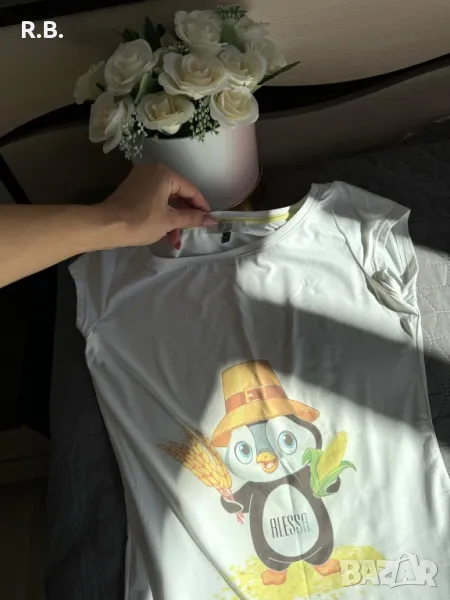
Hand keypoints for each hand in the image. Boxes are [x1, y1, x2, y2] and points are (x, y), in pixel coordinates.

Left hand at [99, 162, 216, 248]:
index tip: (209, 221)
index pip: (191, 190)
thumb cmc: (140, 221)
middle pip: (178, 194)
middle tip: (191, 232)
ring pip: (167, 200)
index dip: (202, 207)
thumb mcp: (170, 221)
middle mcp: (154, 171)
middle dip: (185, 216)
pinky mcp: (134, 188)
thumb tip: (213, 219)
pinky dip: (162, 214)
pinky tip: (165, 232)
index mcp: (164, 173)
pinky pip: (155, 200)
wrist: (106, 226)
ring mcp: (142, 178)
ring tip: (175, 241)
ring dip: (173, 220)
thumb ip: (192, 218)